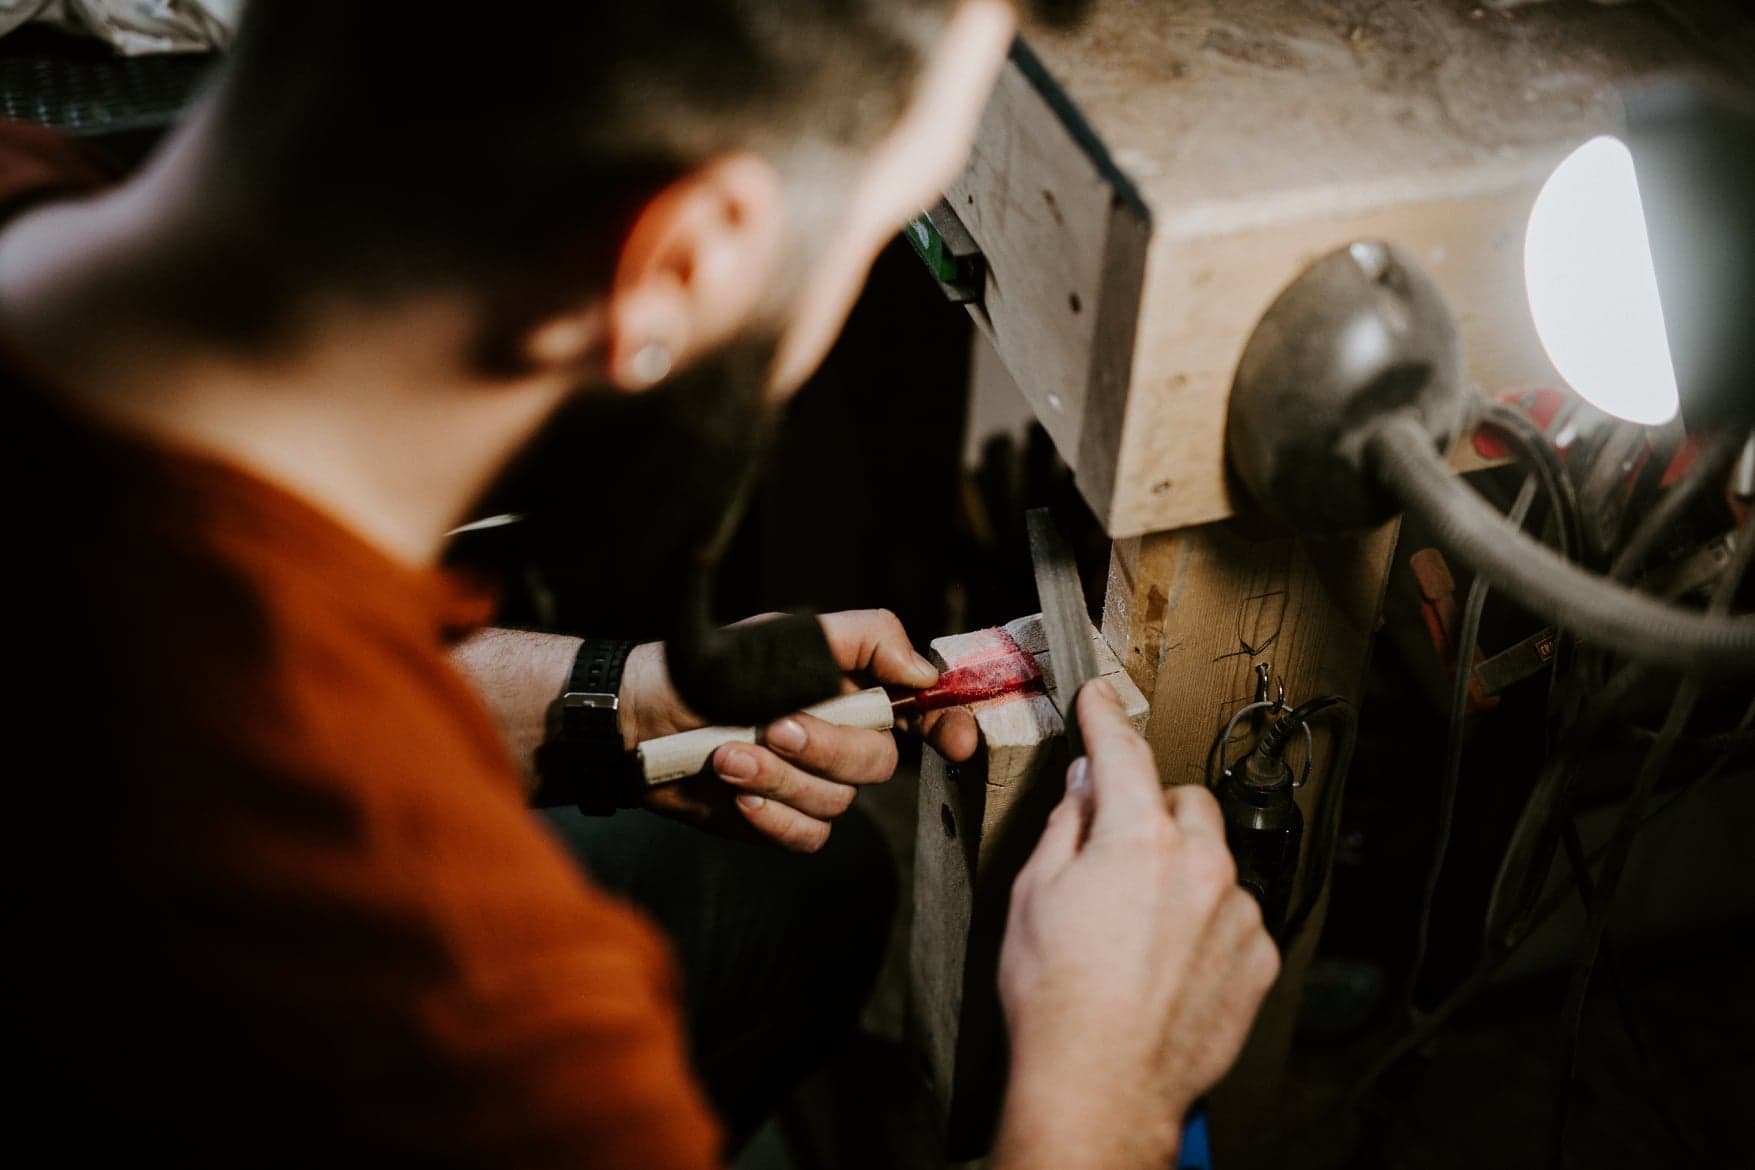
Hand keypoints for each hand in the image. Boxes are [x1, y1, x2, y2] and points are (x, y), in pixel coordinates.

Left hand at [621, 609, 980, 851]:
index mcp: (852, 688)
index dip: (949, 726)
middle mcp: (842, 736)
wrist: (640, 715)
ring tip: (726, 753)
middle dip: (827, 747)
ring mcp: (813, 782)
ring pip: (838, 803)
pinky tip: (735, 791)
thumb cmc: (709, 666)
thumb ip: (863, 639)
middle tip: (773, 725)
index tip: (958, 741)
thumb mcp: (785, 633)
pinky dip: (771, 815)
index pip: (921, 710)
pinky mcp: (781, 819)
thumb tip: (923, 669)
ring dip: (779, 778)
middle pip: (878, 762)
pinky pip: (807, 836)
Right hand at [992, 680, 1279, 1169]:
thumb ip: (1067, 826)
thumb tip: (1085, 789)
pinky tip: (1166, 960)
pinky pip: (1234, 914)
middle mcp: (1203, 866)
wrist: (1100, 1088)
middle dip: (1152, 814)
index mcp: (1140, 840)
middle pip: (1185, 804)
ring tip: (1136, 928)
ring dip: (1182, 872)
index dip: (1106, 719)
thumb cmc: (1056, 999)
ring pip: (1214, 860)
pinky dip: (1206, 922)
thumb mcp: (1032, 895)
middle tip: (1115, 852)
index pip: (1124, 754)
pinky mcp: (1257, 959)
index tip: (1101, 698)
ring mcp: (1238, 914)